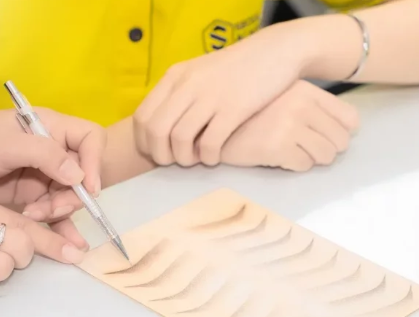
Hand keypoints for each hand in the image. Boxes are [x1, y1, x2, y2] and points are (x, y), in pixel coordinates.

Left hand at [0, 109, 105, 224]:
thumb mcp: (6, 145)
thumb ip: (44, 155)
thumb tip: (80, 177)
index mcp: (52, 128)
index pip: (90, 139)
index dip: (95, 161)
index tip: (86, 186)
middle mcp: (54, 152)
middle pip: (83, 175)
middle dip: (71, 196)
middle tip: (48, 209)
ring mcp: (45, 176)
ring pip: (70, 197)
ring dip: (58, 212)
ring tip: (33, 217)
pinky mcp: (34, 196)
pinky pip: (55, 213)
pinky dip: (61, 228)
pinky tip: (69, 244)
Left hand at [133, 22, 314, 165]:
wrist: (275, 52)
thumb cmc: (235, 69)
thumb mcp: (198, 73)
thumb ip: (178, 95)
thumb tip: (160, 129)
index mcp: (175, 77)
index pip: (142, 117)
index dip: (145, 143)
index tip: (158, 153)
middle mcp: (187, 85)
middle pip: (156, 131)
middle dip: (161, 155)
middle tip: (176, 162)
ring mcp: (210, 96)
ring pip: (179, 138)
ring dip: (184, 159)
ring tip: (197, 160)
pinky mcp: (234, 108)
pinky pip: (209, 143)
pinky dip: (208, 157)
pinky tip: (215, 157)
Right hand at [220, 80, 359, 170]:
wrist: (214, 122)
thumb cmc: (248, 114)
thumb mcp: (281, 97)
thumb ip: (310, 106)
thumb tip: (348, 130)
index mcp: (305, 91)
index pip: (350, 119)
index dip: (342, 134)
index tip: (327, 139)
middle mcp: (301, 105)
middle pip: (340, 141)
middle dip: (326, 151)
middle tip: (307, 151)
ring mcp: (290, 125)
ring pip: (325, 155)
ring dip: (311, 160)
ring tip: (292, 154)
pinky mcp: (277, 145)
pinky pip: (303, 165)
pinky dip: (293, 166)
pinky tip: (277, 157)